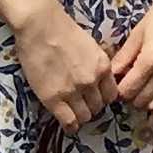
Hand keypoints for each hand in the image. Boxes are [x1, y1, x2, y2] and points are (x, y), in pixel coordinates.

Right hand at [0, 0, 115, 128]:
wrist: (40, 26)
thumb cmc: (63, 30)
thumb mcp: (91, 45)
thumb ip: (98, 64)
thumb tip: (100, 78)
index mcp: (102, 66)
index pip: (112, 94)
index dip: (104, 98)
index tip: (96, 98)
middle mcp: (91, 81)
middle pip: (99, 107)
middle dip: (92, 107)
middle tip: (81, 103)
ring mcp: (73, 91)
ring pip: (85, 116)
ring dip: (80, 116)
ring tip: (72, 111)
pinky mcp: (53, 99)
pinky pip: (69, 122)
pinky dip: (70, 125)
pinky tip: (67, 123)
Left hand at [108, 0, 152, 123]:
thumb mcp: (139, 31)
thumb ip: (125, 55)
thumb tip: (112, 73)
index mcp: (151, 60)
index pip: (127, 91)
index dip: (117, 91)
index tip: (115, 84)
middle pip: (141, 101)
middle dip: (130, 97)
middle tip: (126, 86)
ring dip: (146, 104)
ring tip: (139, 94)